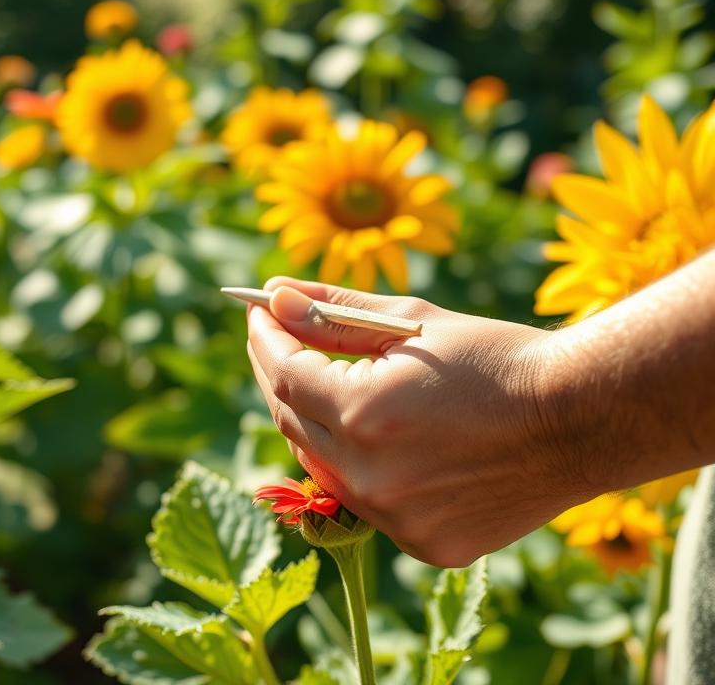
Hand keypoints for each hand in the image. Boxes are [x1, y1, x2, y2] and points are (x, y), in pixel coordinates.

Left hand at [246, 277, 585, 566]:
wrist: (582, 420)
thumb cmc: (498, 358)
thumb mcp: (414, 323)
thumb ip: (334, 313)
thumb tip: (275, 297)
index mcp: (364, 413)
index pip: (283, 375)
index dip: (265, 340)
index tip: (258, 314)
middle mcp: (370, 476)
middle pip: (291, 423)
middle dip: (278, 376)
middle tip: (276, 342)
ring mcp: (396, 520)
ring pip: (324, 467)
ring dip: (314, 423)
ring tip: (321, 383)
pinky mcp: (424, 544)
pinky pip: (367, 504)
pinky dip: (359, 468)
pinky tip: (374, 438)